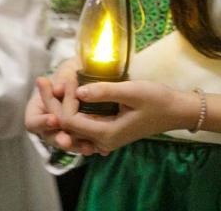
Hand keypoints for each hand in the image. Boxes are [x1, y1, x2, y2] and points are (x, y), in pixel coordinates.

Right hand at [25, 59, 97, 153]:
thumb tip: (59, 90)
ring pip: (67, 143)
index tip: (54, 119)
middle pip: (49, 137)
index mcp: (38, 109)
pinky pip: (83, 144)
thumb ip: (63, 80)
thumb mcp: (67, 70)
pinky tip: (102, 149)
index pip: (32, 122)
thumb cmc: (72, 70)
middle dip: (59, 139)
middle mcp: (48, 123)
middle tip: (67, 141)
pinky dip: (92, 146)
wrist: (89, 73)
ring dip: (77, 147)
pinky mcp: (80, 135)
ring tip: (88, 148)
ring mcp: (63, 131)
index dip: (41, 122)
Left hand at [61, 79, 197, 153]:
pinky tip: (69, 94)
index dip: (64, 100)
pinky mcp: (108, 132)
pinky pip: (82, 125)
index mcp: (106, 134)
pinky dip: (72, 110)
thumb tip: (77, 90)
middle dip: (54, 103)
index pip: (70, 121)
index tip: (68, 78)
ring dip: (59, 107)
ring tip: (52, 86)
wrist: (176, 111)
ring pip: (72, 127)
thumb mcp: (132, 92)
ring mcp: (105, 138)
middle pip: (66, 126)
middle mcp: (102, 141)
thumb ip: (105, 92)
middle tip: (44, 80)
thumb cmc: (158, 100)